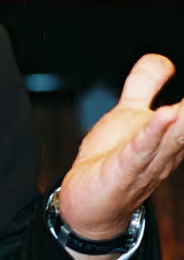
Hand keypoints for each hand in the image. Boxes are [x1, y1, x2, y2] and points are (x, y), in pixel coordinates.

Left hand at [60, 54, 183, 241]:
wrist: (90, 203)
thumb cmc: (112, 158)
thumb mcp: (129, 113)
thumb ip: (144, 84)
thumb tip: (162, 59)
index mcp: (170, 134)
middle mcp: (165, 150)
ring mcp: (145, 162)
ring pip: (172, 138)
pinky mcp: (122, 170)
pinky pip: (140, 151)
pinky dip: (152, 133)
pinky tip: (163, 114)